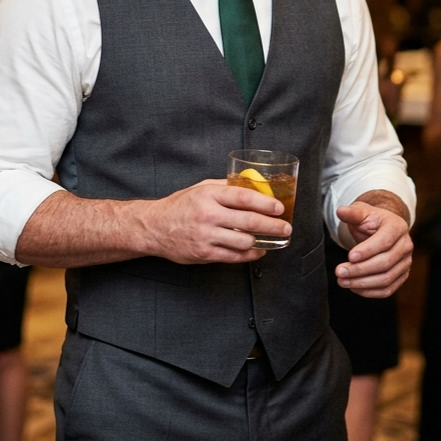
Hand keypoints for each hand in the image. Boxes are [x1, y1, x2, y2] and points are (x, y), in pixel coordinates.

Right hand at [143, 180, 290, 264]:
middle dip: (273, 225)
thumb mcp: (201, 187)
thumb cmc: (180, 205)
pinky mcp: (204, 253)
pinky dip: (250, 254)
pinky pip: (234, 256)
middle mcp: (208, 215)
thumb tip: (253, 185)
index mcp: (209, 195)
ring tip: (273, 239)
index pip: (244, 197)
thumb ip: (225, 186)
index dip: (265, 202)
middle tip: (286, 228)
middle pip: (249, 221)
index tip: (279, 207)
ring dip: (263, 241)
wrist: (155, 227)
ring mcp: (206, 236)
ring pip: (244, 240)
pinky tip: (257, 250)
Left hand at [334, 194, 412, 297]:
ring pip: (386, 279)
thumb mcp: (362, 212)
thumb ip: (352, 212)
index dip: (368, 250)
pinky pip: (388, 289)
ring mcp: (405, 262)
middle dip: (360, 269)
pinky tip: (354, 287)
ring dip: (362, 283)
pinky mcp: (401, 276)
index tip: (349, 256)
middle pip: (385, 263)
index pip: (385, 241)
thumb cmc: (371, 221)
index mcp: (397, 226)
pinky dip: (370, 292)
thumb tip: (341, 210)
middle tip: (339, 271)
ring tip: (342, 281)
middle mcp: (405, 245)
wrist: (381, 230)